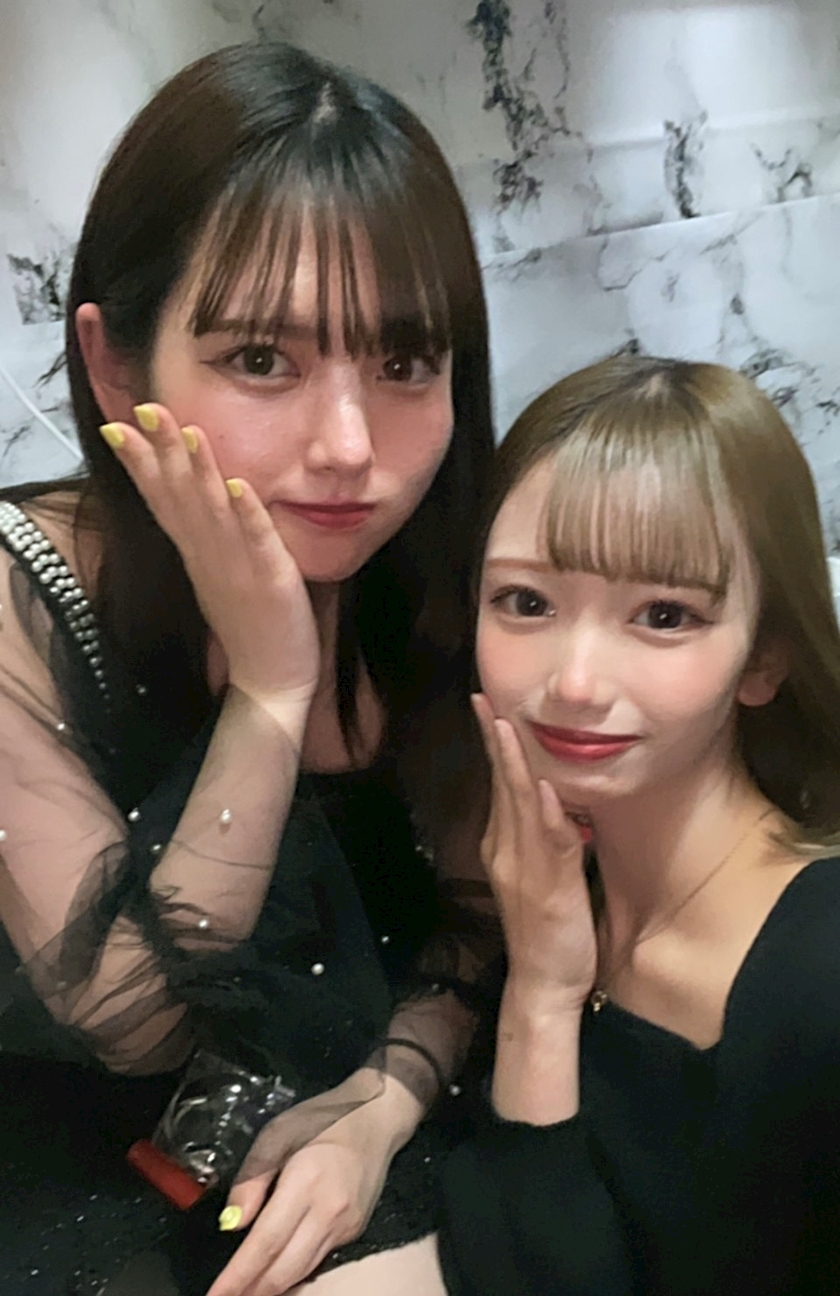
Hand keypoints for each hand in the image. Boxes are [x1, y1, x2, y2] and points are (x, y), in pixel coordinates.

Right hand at [101, 405, 318, 729]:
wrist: (271, 680)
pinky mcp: (271, 580)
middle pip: (180, 497)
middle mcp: (209, 556)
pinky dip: (248, 514)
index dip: (141, 463)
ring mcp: (238, 568)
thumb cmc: (249, 624)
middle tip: (145, 407)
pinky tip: (239, 485)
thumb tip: (192, 502)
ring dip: (201, 471)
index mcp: (196, 554)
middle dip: (162, 451)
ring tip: (188, 431)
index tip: (117, 425)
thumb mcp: (217, 575)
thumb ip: (205, 539)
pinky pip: (258, 541)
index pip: (162, 501)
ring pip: (214, 512)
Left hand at [205, 1072, 410, 1295]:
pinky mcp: (354, 1231)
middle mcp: (329, 1211)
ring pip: (301, 1272)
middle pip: (284, 1269)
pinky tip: (275, 1274)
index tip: (216, 1294)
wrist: (376, 1118)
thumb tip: (231, 1223)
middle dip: (251, 1291)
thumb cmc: (323, 1120)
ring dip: (271, 1289)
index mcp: (306, 1182)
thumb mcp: (277, 1134)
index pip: (266, 1242)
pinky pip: (317, 1260)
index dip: (238, 1275)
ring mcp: (346, 1225)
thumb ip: (251, 1179)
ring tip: (245, 1293)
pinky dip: (293, 1272)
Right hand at [472, 693, 596, 1013]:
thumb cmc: (546, 928)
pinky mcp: (549, 888)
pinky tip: (543, 789)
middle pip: (500, 785)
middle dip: (494, 740)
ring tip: (506, 727)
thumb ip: (537, 836)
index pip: (497, 784)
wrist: (543, 982)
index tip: (487, 706)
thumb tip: (545, 797)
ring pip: (517, 807)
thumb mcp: (537, 873)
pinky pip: (548, 844)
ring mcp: (524, 869)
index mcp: (502, 845)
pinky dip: (544, 814)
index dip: (493, 744)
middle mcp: (505, 851)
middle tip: (485, 700)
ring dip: (512, 765)